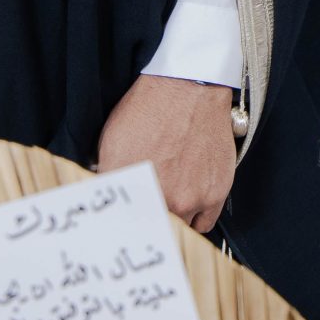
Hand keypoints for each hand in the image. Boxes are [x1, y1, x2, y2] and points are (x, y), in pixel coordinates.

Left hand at [98, 75, 236, 232]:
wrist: (188, 88)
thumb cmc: (148, 110)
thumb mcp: (111, 143)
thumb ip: (108, 179)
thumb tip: (104, 200)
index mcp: (131, 190)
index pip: (122, 228)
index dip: (121, 227)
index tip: (122, 226)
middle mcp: (161, 199)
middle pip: (151, 231)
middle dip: (146, 225)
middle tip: (145, 214)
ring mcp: (190, 200)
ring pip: (178, 230)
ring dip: (172, 221)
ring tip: (169, 202)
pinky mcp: (215, 195)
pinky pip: (203, 224)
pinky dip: (195, 218)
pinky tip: (188, 202)